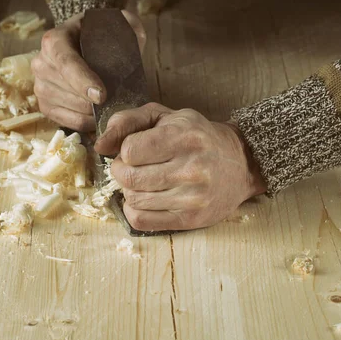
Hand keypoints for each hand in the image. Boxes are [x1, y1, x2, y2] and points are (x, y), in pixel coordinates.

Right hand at [31, 11, 145, 131]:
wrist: (82, 45)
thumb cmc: (99, 36)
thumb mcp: (115, 23)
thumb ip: (129, 25)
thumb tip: (138, 42)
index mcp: (54, 40)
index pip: (66, 63)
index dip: (83, 81)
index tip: (102, 95)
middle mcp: (41, 63)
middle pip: (70, 91)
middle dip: (96, 102)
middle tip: (119, 102)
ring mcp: (40, 86)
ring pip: (71, 109)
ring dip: (94, 113)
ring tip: (112, 108)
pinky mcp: (45, 106)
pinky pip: (69, 122)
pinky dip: (88, 123)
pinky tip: (101, 117)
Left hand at [94, 103, 266, 230]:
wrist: (240, 163)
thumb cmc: (197, 137)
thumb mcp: (166, 117)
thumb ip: (128, 122)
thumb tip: (100, 145)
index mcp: (184, 137)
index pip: (130, 151)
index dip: (124, 151)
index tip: (134, 151)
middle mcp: (191, 168)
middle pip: (129, 178)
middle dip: (122, 172)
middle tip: (132, 168)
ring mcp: (193, 198)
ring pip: (134, 200)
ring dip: (130, 191)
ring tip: (144, 181)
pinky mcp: (191, 220)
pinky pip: (142, 221)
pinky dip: (135, 210)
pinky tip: (146, 199)